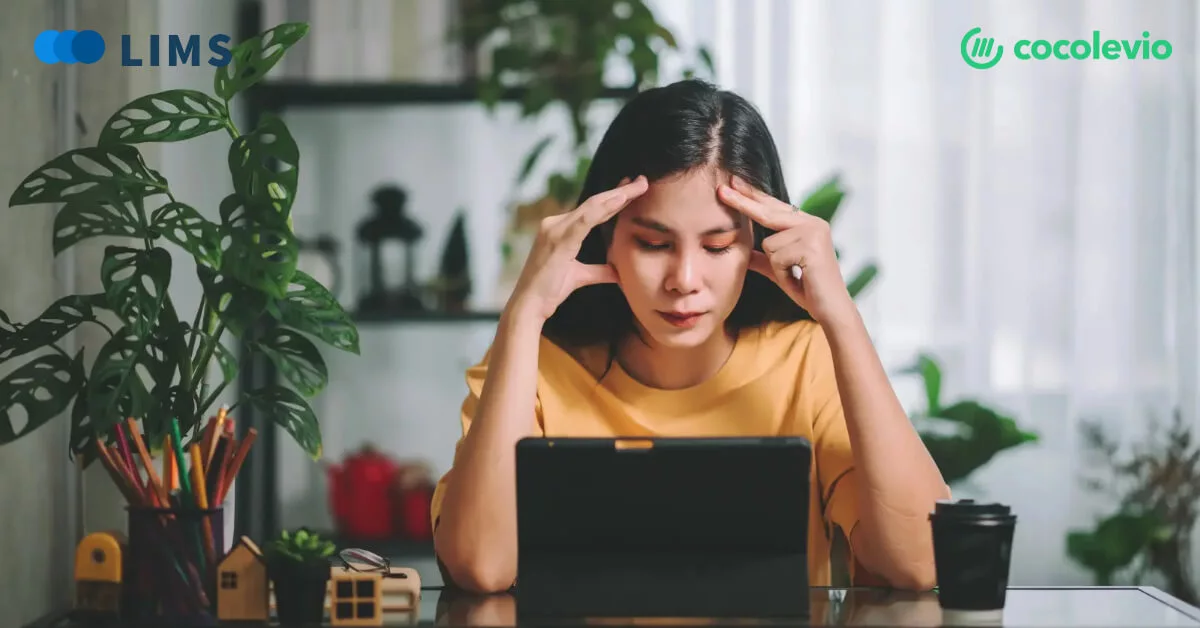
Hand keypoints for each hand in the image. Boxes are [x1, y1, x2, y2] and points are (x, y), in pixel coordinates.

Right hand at [508, 175, 649, 322]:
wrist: (529, 305)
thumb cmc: (549, 291)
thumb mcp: (580, 277)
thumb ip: (599, 271)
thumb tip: (618, 272)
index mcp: (559, 229)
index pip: (591, 210)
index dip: (613, 199)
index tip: (632, 189)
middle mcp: (555, 224)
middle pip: (594, 204)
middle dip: (620, 192)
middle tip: (642, 181)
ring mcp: (555, 229)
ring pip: (592, 207)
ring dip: (617, 196)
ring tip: (638, 187)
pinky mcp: (558, 239)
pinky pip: (584, 220)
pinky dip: (603, 209)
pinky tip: (620, 200)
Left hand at [718, 175, 855, 323]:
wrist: (831, 309)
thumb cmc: (808, 289)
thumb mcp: (780, 271)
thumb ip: (763, 259)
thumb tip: (742, 252)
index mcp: (808, 224)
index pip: (774, 207)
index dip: (752, 196)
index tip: (733, 183)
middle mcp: (813, 223)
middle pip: (768, 213)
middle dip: (743, 203)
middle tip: (720, 189)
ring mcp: (814, 232)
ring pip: (769, 243)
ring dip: (777, 266)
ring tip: (796, 275)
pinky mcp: (810, 247)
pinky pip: (776, 257)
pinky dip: (783, 273)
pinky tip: (800, 278)